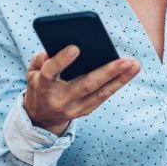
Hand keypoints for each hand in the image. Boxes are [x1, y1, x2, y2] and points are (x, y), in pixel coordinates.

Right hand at [23, 46, 139, 135]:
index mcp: (43, 86)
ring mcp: (74, 108)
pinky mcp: (85, 111)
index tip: (75, 47)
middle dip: (108, 72)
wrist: (41, 118)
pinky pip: (103, 97)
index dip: (62, 61)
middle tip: (126, 60)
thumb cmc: (39, 86)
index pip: (51, 72)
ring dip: (120, 79)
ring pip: (101, 94)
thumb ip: (39, 59)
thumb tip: (51, 50)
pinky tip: (129, 73)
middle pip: (86, 85)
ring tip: (135, 65)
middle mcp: (60, 99)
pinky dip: (117, 85)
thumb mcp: (32, 72)